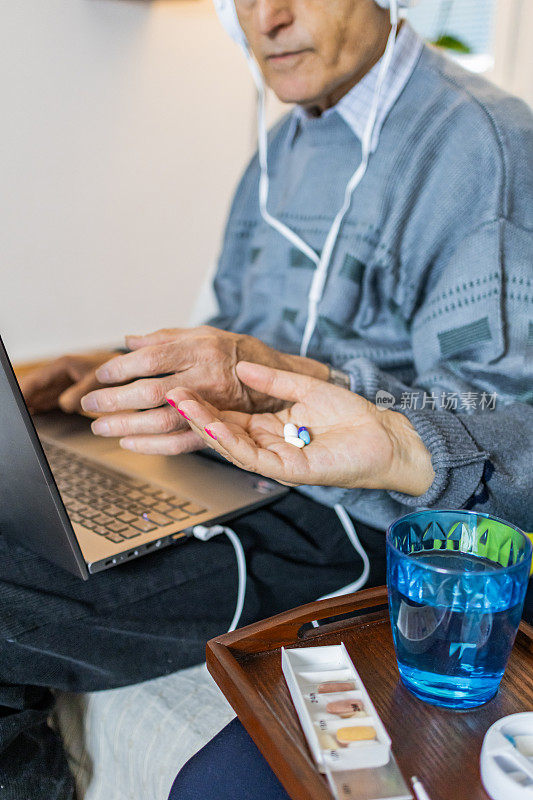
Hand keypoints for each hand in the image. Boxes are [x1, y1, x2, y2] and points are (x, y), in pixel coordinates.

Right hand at [18, 350, 114, 414]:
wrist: (132, 372)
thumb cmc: (117, 370)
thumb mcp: (98, 381)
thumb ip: (81, 392)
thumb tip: (64, 404)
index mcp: (63, 365)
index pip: (35, 380)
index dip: (23, 392)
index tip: (16, 403)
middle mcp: (60, 374)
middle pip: (35, 389)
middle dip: (25, 401)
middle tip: (19, 417)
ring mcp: (64, 384)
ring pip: (42, 396)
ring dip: (33, 406)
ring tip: (25, 419)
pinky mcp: (70, 393)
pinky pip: (52, 402)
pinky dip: (44, 409)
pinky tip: (35, 416)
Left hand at [82, 327, 328, 453]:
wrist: (277, 380)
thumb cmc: (237, 353)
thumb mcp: (206, 334)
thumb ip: (166, 338)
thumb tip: (129, 340)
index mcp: (202, 349)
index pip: (153, 358)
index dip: (122, 368)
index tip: (101, 375)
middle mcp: (206, 377)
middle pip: (152, 391)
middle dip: (114, 400)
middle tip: (88, 404)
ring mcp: (213, 406)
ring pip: (163, 420)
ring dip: (126, 426)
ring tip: (100, 427)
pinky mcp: (218, 429)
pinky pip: (181, 443)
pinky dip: (151, 446)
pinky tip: (129, 443)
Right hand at [165, 362, 434, 495]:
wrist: (386, 437)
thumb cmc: (352, 417)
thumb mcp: (308, 388)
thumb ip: (274, 379)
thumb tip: (241, 366)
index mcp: (269, 427)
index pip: (227, 415)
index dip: (202, 401)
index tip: (179, 384)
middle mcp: (267, 445)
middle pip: (222, 431)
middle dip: (193, 413)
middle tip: (168, 393)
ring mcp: (275, 460)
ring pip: (230, 446)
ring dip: (204, 425)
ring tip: (181, 404)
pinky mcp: (288, 471)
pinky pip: (252, 457)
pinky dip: (230, 441)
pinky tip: (213, 424)